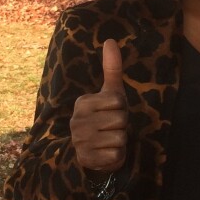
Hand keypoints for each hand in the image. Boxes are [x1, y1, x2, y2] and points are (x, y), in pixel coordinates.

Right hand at [71, 39, 128, 171]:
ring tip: (110, 139)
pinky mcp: (86, 159)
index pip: (118, 101)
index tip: (113, 112)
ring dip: (120, 140)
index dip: (122, 108)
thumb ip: (112, 68)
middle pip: (120, 119)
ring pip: (119, 137)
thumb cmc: (107, 116)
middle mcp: (77, 121)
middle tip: (112, 127)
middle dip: (122, 125)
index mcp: (82, 103)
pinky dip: (117, 155)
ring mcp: (80, 141)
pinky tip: (107, 152)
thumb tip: (110, 40)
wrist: (96, 150)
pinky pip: (116, 154)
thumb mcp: (111, 92)